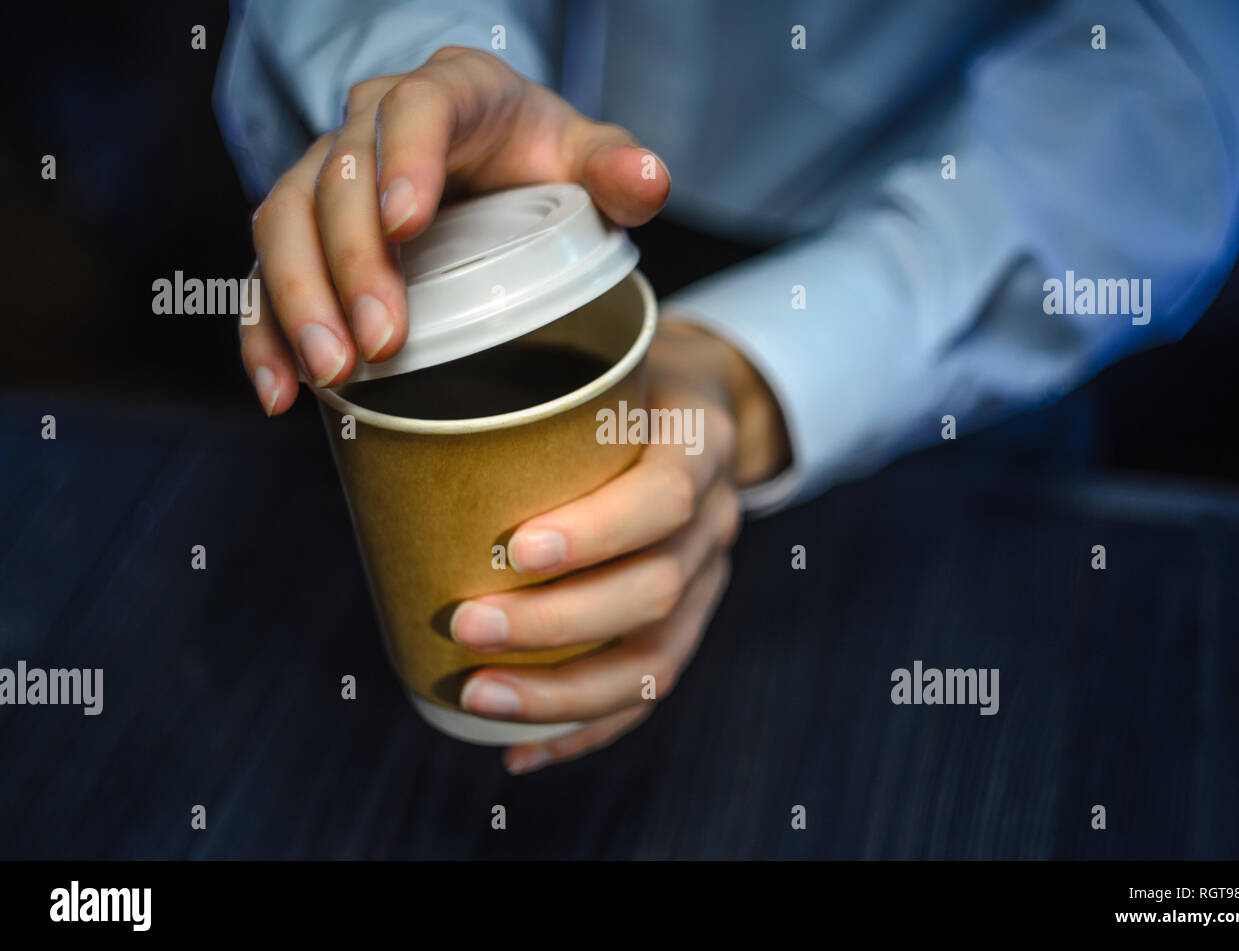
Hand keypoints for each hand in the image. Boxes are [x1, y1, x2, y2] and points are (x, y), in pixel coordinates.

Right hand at [239, 46, 669, 413]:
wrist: (493, 162)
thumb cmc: (538, 155)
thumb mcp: (583, 152)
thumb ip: (614, 164)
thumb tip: (649, 181)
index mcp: (447, 94)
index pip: (413, 111)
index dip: (403, 161)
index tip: (407, 225)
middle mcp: (371, 126)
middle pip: (336, 179)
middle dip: (350, 262)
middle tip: (382, 340)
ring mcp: (327, 177)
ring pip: (284, 223)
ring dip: (297, 300)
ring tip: (330, 372)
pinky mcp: (304, 233)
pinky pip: (263, 274)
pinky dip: (262, 333)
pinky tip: (279, 391)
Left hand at [452, 318, 790, 772]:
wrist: (698, 396)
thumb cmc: (619, 373)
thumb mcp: (596, 352)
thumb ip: (528, 375)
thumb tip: (378, 403)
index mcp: (696, 441)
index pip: (664, 497)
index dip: (597, 532)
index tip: (516, 549)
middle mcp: (715, 516)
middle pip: (657, 589)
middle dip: (559, 623)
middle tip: (466, 627)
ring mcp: (709, 576)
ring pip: (656, 657)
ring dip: (564, 691)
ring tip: (477, 698)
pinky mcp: (690, 620)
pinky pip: (647, 689)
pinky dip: (583, 728)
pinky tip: (519, 751)